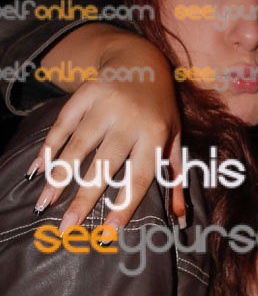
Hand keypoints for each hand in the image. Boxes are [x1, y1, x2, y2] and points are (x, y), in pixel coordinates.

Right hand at [26, 25, 183, 233]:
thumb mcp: (173, 141)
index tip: (108, 233)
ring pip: (78, 146)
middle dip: (84, 198)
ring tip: (46, 202)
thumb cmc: (160, 112)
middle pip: (104, 166)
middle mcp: (129, 119)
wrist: (142, 62)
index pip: (138, 177)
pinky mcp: (85, 93)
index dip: (123, 206)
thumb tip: (181, 219)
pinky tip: (38, 170)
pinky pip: (62, 125)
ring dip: (58, 176)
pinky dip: (48, 148)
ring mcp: (105, 104)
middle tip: (67, 227)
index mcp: (155, 134)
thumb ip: (174, 179)